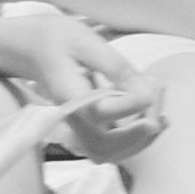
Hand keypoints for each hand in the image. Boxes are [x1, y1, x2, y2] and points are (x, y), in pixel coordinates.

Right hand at [11, 22, 168, 162]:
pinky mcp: (89, 131)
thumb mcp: (87, 42)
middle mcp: (71, 120)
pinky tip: (156, 117)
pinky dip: (139, 137)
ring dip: (144, 136)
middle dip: (142, 128)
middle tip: (159, 94)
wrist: (34, 49)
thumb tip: (145, 94)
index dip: (132, 104)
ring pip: (114, 152)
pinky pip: (115, 147)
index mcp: (68, 96)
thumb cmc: (60, 40)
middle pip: (108, 146)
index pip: (101, 112)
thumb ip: (116, 67)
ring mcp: (80, 129)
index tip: (154, 84)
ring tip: (160, 103)